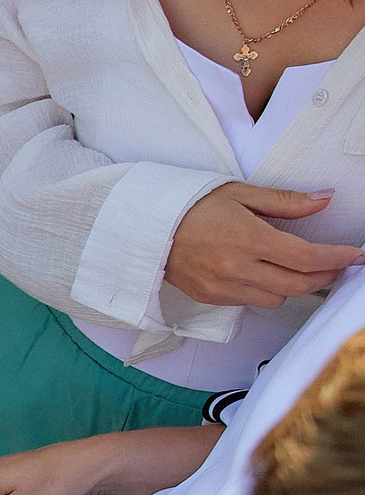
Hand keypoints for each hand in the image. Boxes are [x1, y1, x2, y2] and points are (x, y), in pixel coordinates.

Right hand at [166, 183, 359, 308]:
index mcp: (248, 238)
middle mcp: (236, 268)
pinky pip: (251, 301)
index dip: (336, 259)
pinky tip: (263, 274)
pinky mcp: (211, 297)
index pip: (305, 257)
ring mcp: (223, 287)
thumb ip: (285, 201)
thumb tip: (323, 198)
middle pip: (297, 284)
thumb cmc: (193, 208)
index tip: (354, 256)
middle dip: (323, 276)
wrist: (149, 230)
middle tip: (334, 265)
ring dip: (293, 285)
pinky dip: (265, 290)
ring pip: (277, 298)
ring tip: (296, 269)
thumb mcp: (241, 194)